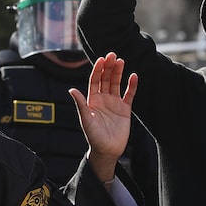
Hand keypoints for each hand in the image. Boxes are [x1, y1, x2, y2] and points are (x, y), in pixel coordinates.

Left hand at [69, 52, 137, 180]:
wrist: (107, 151)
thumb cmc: (94, 137)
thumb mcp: (86, 120)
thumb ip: (81, 104)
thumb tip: (71, 89)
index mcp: (92, 100)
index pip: (95, 81)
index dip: (98, 70)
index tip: (101, 59)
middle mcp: (103, 99)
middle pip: (106, 79)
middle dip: (109, 67)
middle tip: (113, 55)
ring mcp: (114, 103)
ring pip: (116, 84)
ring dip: (118, 73)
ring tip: (121, 61)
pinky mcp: (125, 109)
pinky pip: (129, 95)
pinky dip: (131, 86)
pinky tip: (133, 76)